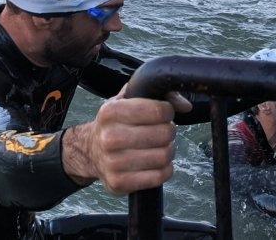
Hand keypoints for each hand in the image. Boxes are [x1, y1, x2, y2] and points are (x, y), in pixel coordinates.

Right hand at [61, 87, 188, 195]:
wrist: (90, 151)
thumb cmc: (116, 124)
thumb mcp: (128, 100)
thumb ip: (157, 94)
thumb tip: (186, 106)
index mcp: (110, 112)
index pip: (157, 111)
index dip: (167, 112)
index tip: (163, 114)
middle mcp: (108, 137)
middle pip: (164, 134)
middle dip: (168, 132)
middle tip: (162, 132)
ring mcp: (113, 162)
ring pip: (164, 156)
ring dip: (167, 151)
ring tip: (158, 147)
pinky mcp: (119, 182)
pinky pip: (159, 176)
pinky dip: (164, 169)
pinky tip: (155, 163)